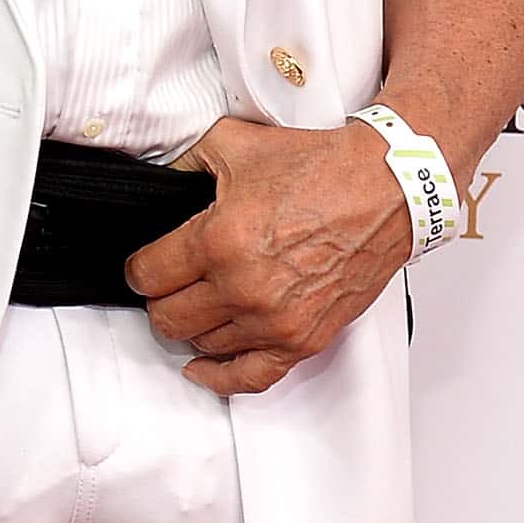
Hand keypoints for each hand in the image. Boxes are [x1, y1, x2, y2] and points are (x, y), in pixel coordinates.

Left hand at [123, 117, 411, 396]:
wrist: (385, 189)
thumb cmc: (319, 168)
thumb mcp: (233, 144)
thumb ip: (183, 164)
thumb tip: (156, 180)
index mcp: (218, 240)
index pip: (147, 276)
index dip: (138, 269)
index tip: (144, 266)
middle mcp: (243, 288)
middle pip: (168, 317)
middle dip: (161, 299)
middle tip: (169, 283)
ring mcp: (274, 320)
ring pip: (203, 344)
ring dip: (193, 326)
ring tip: (198, 304)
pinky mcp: (303, 340)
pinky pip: (251, 378)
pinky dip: (220, 377)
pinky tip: (201, 368)